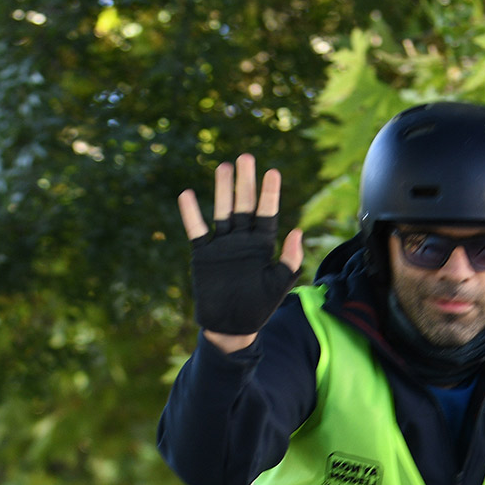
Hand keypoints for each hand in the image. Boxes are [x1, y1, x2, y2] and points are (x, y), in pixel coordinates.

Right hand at [176, 153, 305, 353]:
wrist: (231, 327)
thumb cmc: (258, 308)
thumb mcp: (279, 285)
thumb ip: (289, 260)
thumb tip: (297, 231)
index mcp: (263, 244)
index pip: (267, 213)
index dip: (270, 193)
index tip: (272, 172)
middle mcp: (243, 239)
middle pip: (244, 204)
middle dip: (245, 182)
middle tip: (245, 157)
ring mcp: (222, 245)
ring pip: (222, 211)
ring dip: (223, 190)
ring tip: (223, 167)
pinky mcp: (203, 254)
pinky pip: (196, 230)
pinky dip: (191, 214)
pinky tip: (187, 195)